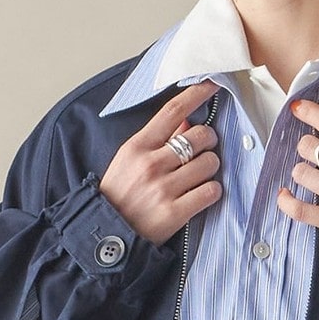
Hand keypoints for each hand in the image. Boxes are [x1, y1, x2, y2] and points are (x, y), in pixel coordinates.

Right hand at [99, 80, 221, 244]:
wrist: (106, 235)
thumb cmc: (118, 194)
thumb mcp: (129, 160)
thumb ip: (157, 140)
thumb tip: (187, 121)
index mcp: (137, 147)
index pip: (172, 112)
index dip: (196, 94)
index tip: (213, 85)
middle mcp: (151, 164)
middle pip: (199, 136)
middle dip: (209, 140)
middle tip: (204, 149)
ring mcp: (163, 189)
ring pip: (209, 163)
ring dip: (210, 168)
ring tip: (199, 176)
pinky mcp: (175, 213)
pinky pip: (210, 191)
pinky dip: (211, 191)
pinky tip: (201, 194)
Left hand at [276, 98, 318, 252]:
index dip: (309, 113)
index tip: (298, 109)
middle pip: (311, 147)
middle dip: (308, 146)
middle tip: (315, 152)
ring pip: (302, 173)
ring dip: (302, 171)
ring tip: (310, 174)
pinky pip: (300, 209)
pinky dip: (286, 201)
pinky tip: (285, 194)